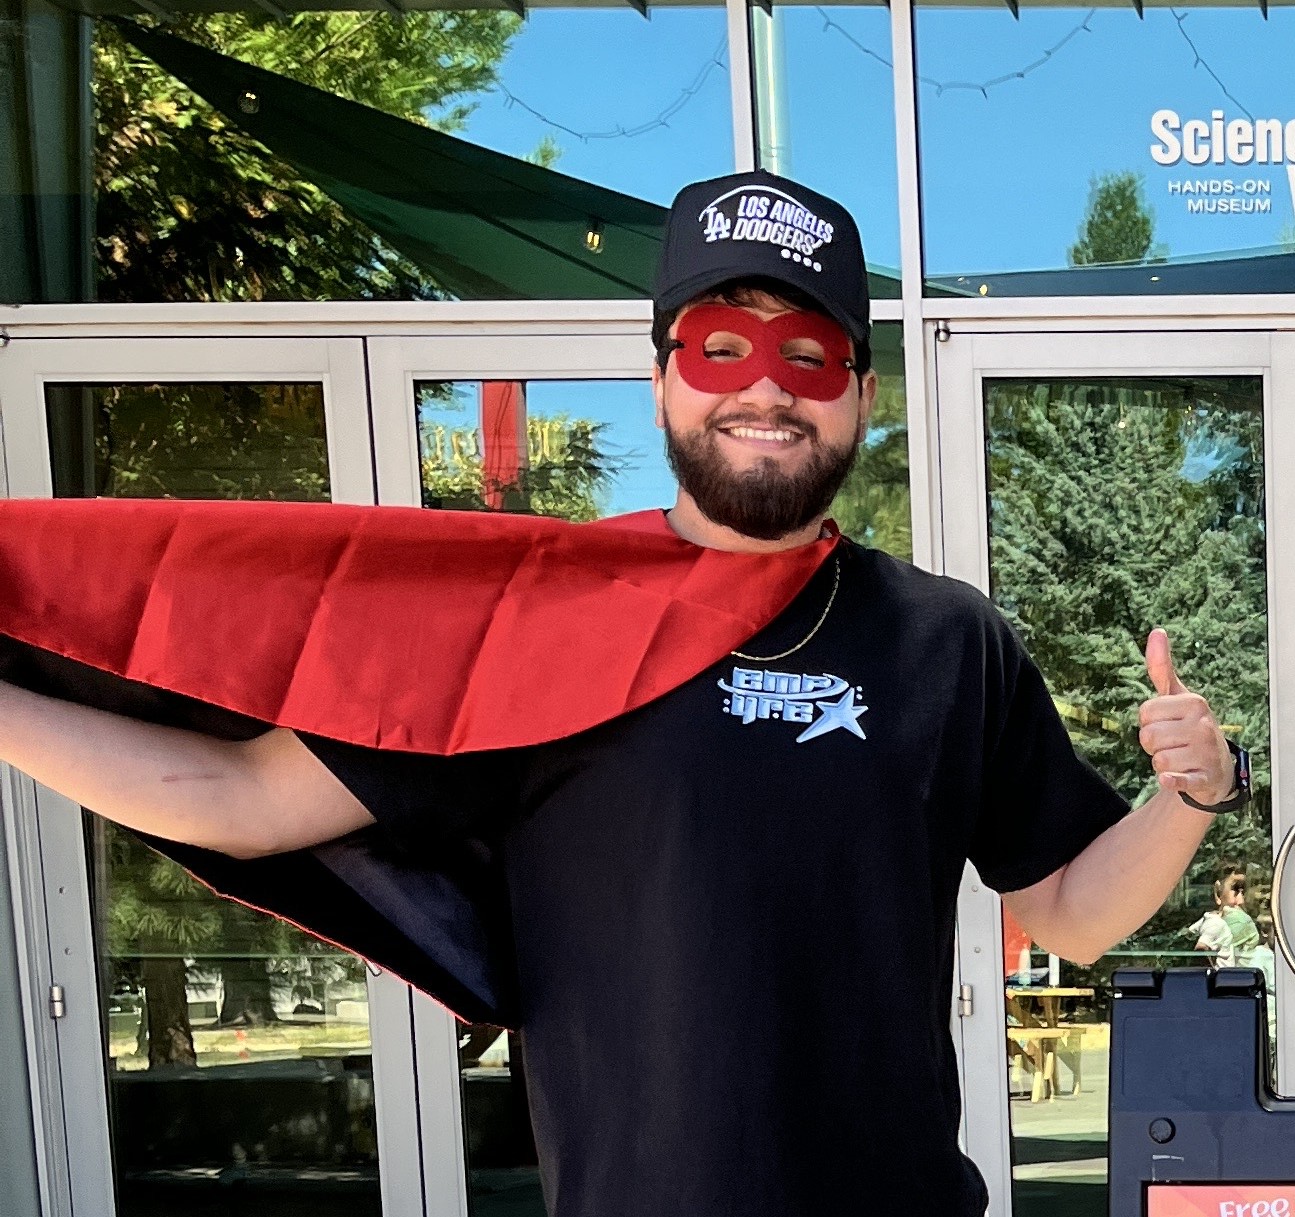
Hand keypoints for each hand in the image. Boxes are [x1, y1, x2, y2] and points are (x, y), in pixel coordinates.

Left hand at [1140, 628, 1233, 806]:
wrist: (1215, 768)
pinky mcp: (1204, 778)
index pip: (1144, 713)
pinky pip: (1175, 779)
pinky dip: (1171, 781)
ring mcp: (1205, 753)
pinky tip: (1172, 779)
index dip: (1149, 722)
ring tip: (1179, 758)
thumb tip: (1157, 632)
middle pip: (1147, 736)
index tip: (1167, 724)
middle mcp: (1203, 725)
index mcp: (1194, 702)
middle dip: (1153, 744)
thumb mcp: (1177, 696)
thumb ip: (1161, 667)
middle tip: (1172, 744)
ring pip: (1157, 759)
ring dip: (1161, 763)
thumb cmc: (1190, 727)